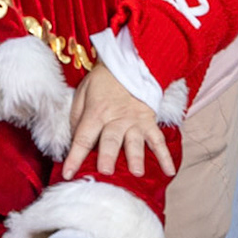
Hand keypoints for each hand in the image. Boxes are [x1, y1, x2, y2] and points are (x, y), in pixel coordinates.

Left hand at [63, 63, 174, 180]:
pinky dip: (166, 156)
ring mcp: (135, 121)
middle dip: (108, 156)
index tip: (68, 174)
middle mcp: (116, 119)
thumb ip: (77, 118)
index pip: (83, 138)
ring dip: (136, 157)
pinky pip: (159, 140)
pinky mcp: (149, 122)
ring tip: (137, 173)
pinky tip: (169, 172)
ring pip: (136, 141)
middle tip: (106, 172)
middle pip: (111, 139)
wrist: (127, 64)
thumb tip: (75, 142)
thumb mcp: (81, 94)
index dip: (74, 157)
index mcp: (96, 113)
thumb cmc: (100, 84)